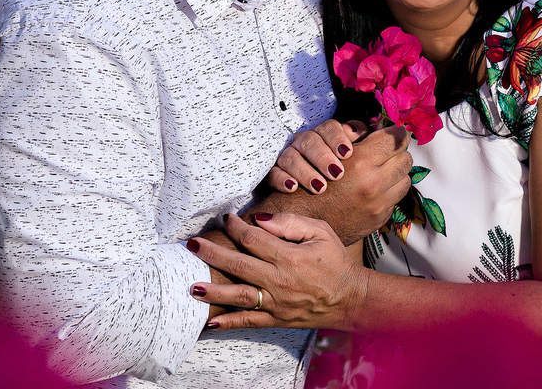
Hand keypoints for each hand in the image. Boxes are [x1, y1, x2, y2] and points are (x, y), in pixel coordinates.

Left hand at [188, 213, 368, 330]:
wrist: (350, 297)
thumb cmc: (335, 261)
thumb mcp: (320, 232)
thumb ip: (291, 223)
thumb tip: (260, 220)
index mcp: (290, 257)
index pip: (254, 238)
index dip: (236, 227)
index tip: (225, 218)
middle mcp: (280, 281)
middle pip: (239, 265)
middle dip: (213, 254)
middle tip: (192, 244)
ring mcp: (277, 303)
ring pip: (239, 296)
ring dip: (214, 292)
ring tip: (191, 286)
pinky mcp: (276, 319)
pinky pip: (249, 321)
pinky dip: (229, 322)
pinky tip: (210, 322)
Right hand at [251, 125, 412, 245]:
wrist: (299, 223)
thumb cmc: (306, 182)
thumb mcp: (323, 148)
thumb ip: (352, 135)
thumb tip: (375, 128)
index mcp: (362, 161)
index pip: (396, 139)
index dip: (395, 133)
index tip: (395, 133)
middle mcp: (374, 183)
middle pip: (406, 158)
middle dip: (397, 153)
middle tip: (388, 152)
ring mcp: (378, 204)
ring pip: (405, 179)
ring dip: (395, 173)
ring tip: (381, 172)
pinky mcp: (379, 219)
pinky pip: (396, 198)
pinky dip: (388, 191)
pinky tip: (373, 189)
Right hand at [268, 119, 366, 193]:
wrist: (321, 201)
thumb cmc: (341, 172)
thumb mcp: (355, 157)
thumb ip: (359, 141)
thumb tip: (356, 131)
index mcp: (324, 135)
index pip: (328, 127)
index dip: (337, 137)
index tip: (347, 152)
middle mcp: (304, 143)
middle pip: (309, 140)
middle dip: (323, 156)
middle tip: (337, 173)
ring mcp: (288, 157)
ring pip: (291, 157)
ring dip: (305, 171)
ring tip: (320, 187)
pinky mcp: (275, 174)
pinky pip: (273, 173)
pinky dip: (282, 180)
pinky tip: (293, 188)